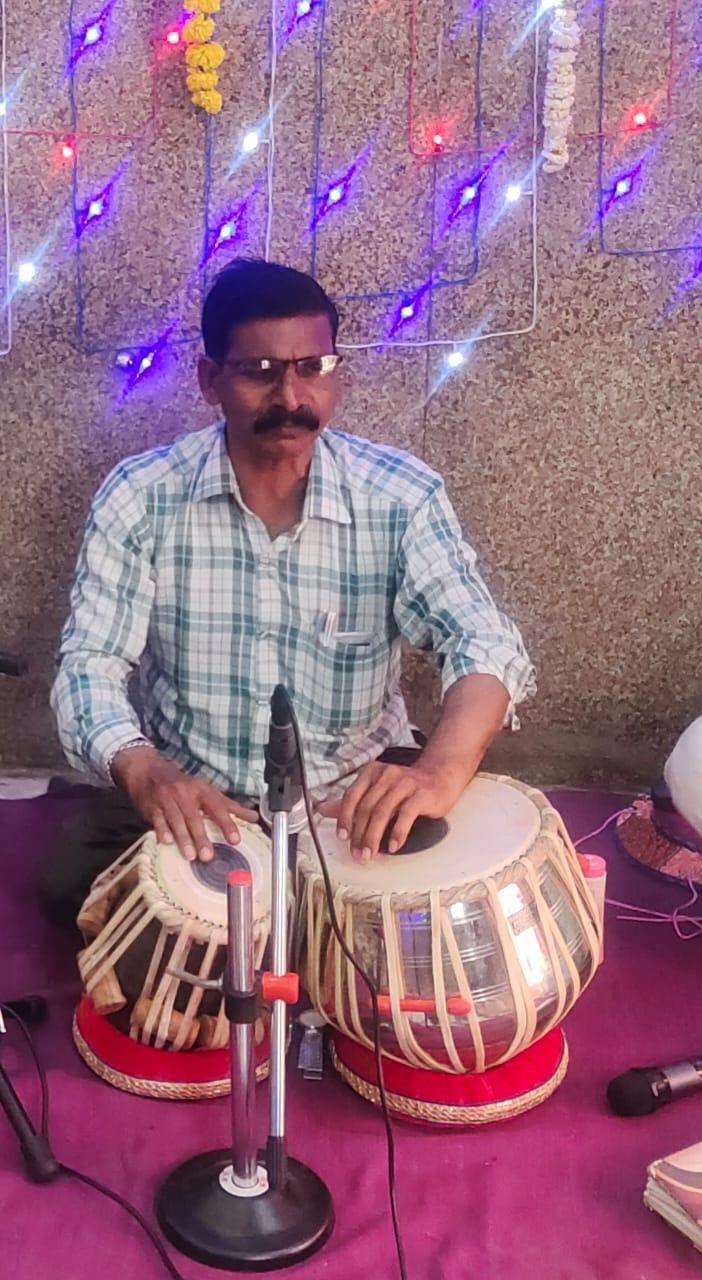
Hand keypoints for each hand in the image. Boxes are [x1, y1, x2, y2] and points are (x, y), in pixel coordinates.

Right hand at [111, 746, 257, 861]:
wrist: (149, 771)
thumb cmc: (183, 785)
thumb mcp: (207, 791)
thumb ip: (230, 806)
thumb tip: (254, 817)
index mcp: (202, 790)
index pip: (217, 807)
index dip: (227, 823)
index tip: (235, 839)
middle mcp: (185, 794)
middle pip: (195, 817)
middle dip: (201, 837)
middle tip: (208, 856)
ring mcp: (167, 800)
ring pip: (176, 821)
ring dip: (183, 839)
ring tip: (190, 856)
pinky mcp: (152, 807)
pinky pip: (157, 820)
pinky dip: (162, 830)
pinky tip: (166, 842)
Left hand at [325, 761, 465, 860]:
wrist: (441, 777)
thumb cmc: (407, 788)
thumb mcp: (379, 791)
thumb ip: (354, 802)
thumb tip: (324, 810)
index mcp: (372, 772)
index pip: (352, 796)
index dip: (345, 818)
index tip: (342, 837)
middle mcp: (387, 774)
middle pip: (367, 807)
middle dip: (360, 834)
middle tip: (358, 853)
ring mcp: (405, 783)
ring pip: (383, 812)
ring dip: (374, 837)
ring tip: (371, 854)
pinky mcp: (422, 793)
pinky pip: (406, 814)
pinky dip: (398, 832)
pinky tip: (393, 846)